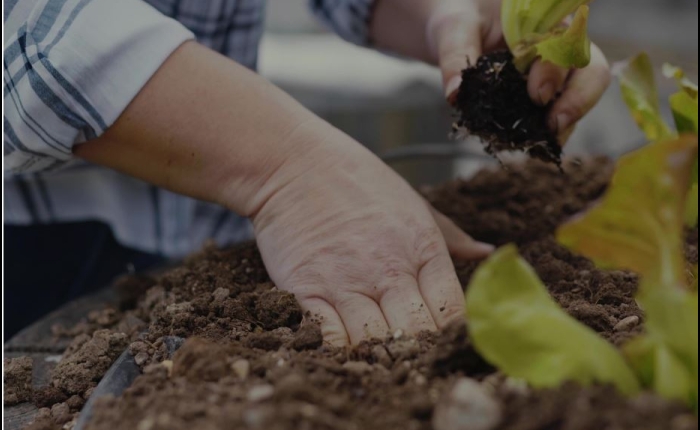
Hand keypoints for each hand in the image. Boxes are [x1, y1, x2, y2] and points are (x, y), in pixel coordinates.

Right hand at [251, 121, 492, 345]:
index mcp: (422, 249)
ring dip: (381, 356)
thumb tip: (488, 255)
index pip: (453, 310)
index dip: (455, 335)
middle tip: (415, 360)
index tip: (447, 343)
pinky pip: (329, 336)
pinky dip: (340, 351)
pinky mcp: (306, 289)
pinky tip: (345, 353)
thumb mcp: (414, 203)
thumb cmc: (358, 182)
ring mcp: (346, 282)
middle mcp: (388, 270)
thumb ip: (451, 235)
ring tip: (382, 361)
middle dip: (420, 353)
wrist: (293, 164)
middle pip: (418, 333)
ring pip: (375, 341)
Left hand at [426, 0, 610, 143]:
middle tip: (553, 125)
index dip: (558, 71)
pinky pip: (557, 115)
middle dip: (578, 100)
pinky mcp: (541, 97)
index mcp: (544, 23)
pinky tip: (531, 145)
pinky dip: (548, 132)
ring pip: (579, 98)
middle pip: (591, 71)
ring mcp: (554, 74)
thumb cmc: (460, 18)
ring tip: (541, 143)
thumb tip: (455, 94)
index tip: (537, 95)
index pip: (567, 43)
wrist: (452, 30)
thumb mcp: (454, 28)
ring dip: (565, 122)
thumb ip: (455, 54)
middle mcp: (558, 47)